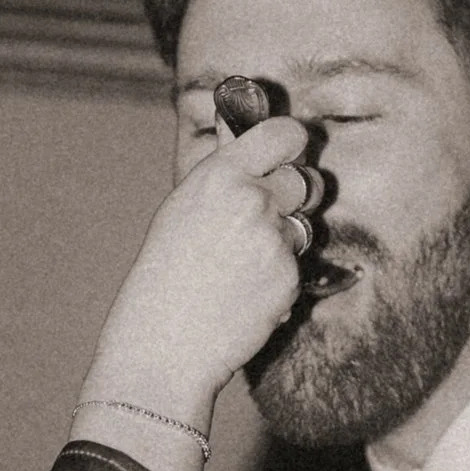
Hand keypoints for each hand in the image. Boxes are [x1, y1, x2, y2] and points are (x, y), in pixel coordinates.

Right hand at [78, 113, 313, 445]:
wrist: (164, 341)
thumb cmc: (164, 274)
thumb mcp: (182, 207)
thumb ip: (222, 171)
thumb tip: (240, 129)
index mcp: (221, 175)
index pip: (284, 134)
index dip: (290, 143)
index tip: (286, 153)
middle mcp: (253, 201)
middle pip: (304, 181)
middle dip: (290, 199)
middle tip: (257, 223)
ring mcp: (275, 241)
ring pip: (302, 226)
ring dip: (284, 241)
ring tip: (239, 265)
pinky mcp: (290, 277)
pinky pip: (297, 266)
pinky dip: (279, 279)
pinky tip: (244, 293)